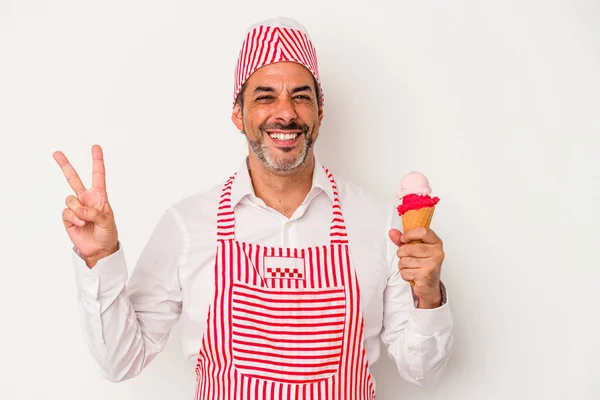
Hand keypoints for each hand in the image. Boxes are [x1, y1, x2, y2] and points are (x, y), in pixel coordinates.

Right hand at [53, 145, 117, 266]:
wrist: (99, 249)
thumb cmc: (107, 233)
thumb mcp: (107, 221)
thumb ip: (94, 212)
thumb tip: (79, 209)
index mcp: (99, 196)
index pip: (98, 176)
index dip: (97, 161)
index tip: (95, 147)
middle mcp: (86, 199)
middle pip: (73, 179)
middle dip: (65, 166)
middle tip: (56, 153)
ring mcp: (76, 207)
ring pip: (70, 199)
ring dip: (78, 210)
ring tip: (86, 220)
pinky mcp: (68, 217)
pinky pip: (67, 212)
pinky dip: (74, 218)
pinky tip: (81, 224)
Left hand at [389, 227, 444, 307]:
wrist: (429, 285)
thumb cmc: (422, 264)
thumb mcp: (413, 249)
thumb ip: (402, 240)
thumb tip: (392, 232)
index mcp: (436, 242)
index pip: (423, 231)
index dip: (409, 234)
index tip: (403, 239)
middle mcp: (437, 253)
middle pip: (409, 248)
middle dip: (401, 253)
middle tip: (405, 257)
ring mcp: (432, 264)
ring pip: (405, 261)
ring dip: (403, 265)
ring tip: (410, 267)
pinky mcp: (426, 276)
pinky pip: (405, 272)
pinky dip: (405, 274)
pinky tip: (412, 275)